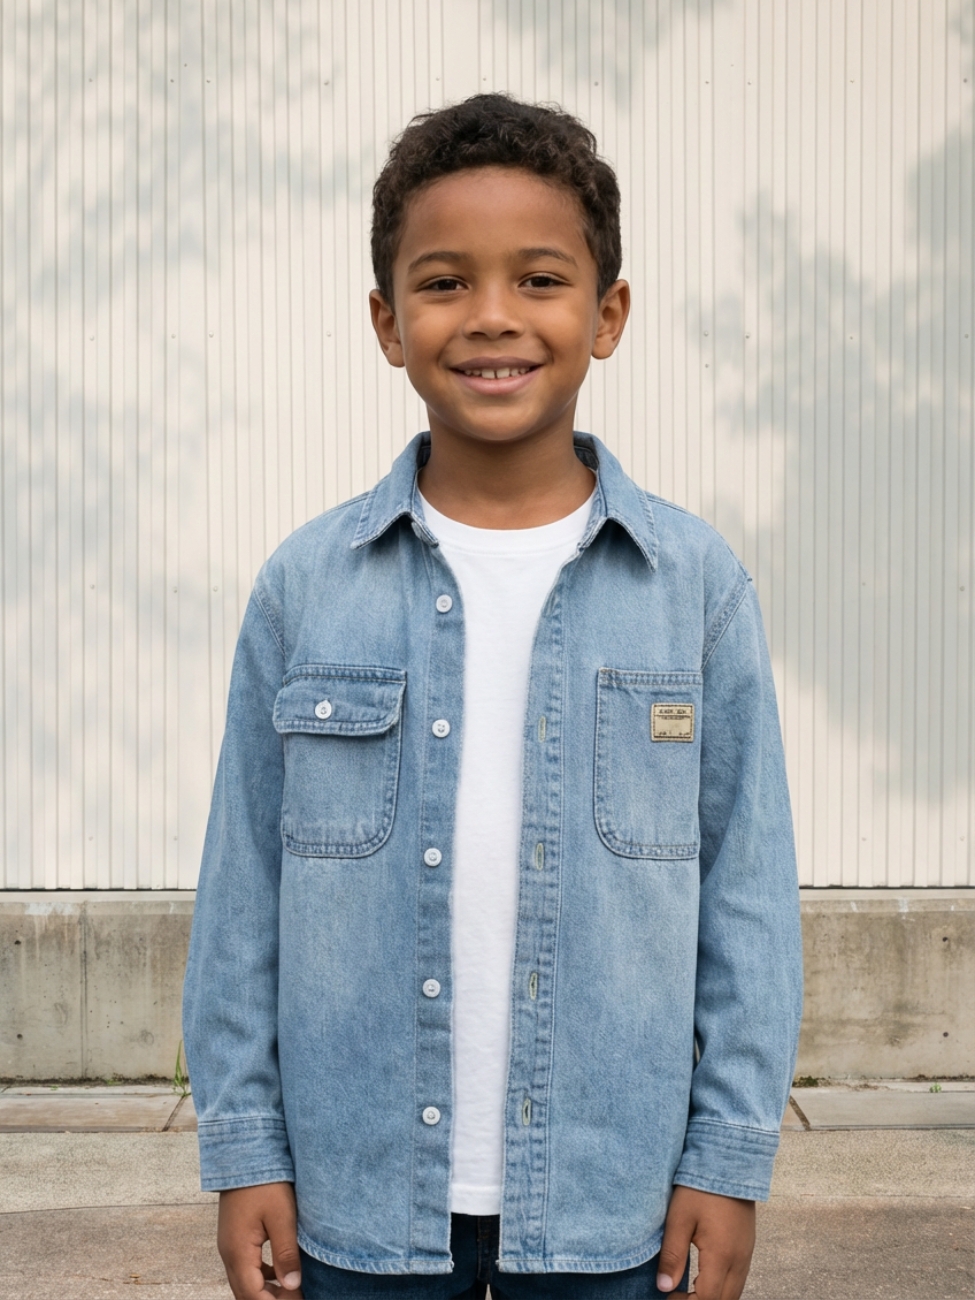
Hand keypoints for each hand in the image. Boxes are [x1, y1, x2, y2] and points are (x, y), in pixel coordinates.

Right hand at [217, 1182, 303, 1298]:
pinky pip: (245, 1268)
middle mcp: (229, 1254)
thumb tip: (293, 1286)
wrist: (245, 1155)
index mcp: (238, 1253)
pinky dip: (261, 1278)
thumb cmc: (265, 1183)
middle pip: (246, 1294)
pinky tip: (279, 1273)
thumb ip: (286, 1253)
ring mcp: (229, 1246)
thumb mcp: (282, 1217)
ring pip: (244, 1282)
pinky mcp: (234, 1237)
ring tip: (291, 1292)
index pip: (253, 1296)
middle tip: (297, 1298)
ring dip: (265, 1293)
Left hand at [655, 1185, 754, 1299]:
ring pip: (734, 1293)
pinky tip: (704, 1278)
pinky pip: (738, 1279)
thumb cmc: (700, 1188)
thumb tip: (664, 1287)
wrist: (728, 1162)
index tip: (669, 1297)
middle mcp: (740, 1260)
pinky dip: (722, 1287)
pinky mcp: (748, 1246)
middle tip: (677, 1296)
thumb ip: (672, 1255)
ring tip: (689, 1290)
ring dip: (713, 1297)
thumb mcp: (679, 1218)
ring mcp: (747, 1254)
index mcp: (721, 1256)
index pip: (707, 1299)